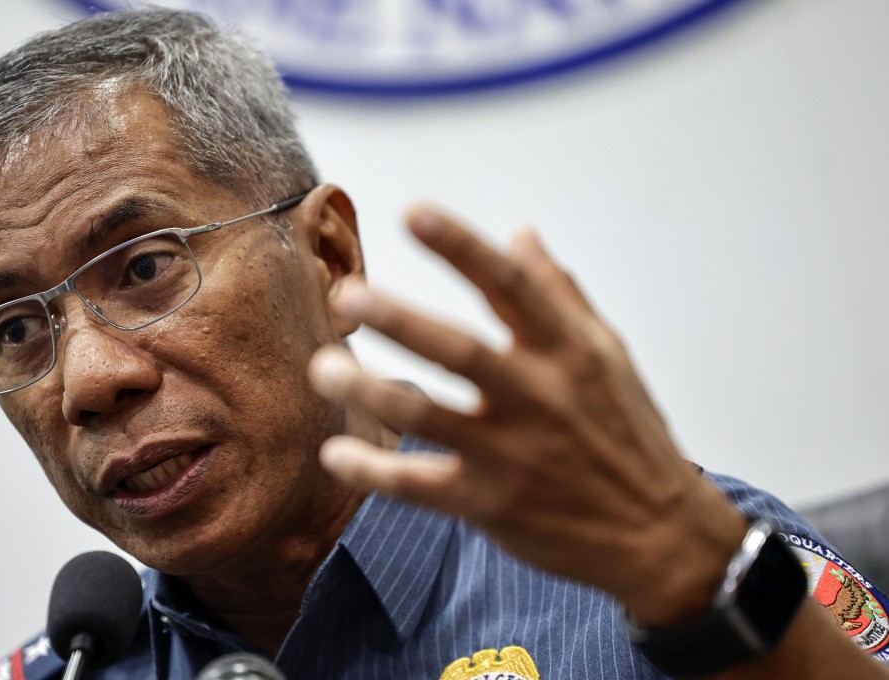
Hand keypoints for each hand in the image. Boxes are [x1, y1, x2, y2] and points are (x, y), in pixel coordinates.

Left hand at [309, 205, 747, 624]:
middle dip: (399, 321)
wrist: (661, 535)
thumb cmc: (629, 434)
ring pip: (427, 417)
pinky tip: (336, 454)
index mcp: (569, 351)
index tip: (414, 211)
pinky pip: (420, 487)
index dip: (462, 247)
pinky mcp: (492, 504)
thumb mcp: (608, 355)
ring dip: (370, 391)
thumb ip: (561, 294)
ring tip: (322, 368)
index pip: (512, 285)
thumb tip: (522, 234)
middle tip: (347, 296)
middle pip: (460, 350)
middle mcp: (540, 397)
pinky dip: (374, 472)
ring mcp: (513, 453)